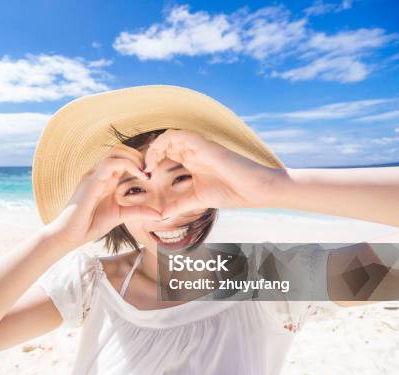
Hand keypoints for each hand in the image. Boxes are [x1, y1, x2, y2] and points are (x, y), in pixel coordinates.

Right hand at [45, 144, 162, 247]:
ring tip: (146, 172)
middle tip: (151, 170)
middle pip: (120, 149)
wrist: (70, 234)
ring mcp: (94, 174)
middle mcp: (100, 172)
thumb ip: (138, 212)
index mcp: (106, 178)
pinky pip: (110, 163)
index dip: (139, 159)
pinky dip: (128, 164)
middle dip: (139, 155)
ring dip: (135, 157)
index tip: (152, 173)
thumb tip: (159, 214)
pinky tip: (140, 176)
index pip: (123, 158)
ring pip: (116, 151)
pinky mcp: (91, 180)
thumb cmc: (90, 225)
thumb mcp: (120, 216)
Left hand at [143, 129, 285, 217]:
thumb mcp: (197, 200)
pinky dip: (166, 142)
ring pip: (170, 135)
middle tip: (142, 170)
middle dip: (149, 153)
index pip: (166, 150)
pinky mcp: (206, 146)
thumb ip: (179, 205)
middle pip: (165, 141)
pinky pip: (182, 135)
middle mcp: (194, 150)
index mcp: (192, 159)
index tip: (145, 176)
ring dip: (155, 147)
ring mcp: (200, 147)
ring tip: (149, 165)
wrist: (256, 191)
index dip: (151, 159)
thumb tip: (161, 216)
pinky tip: (159, 160)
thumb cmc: (231, 192)